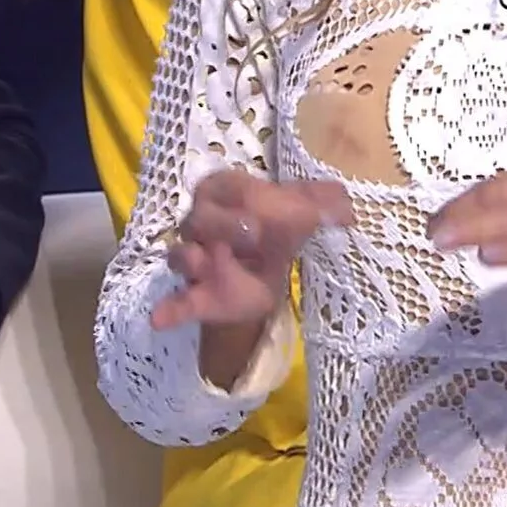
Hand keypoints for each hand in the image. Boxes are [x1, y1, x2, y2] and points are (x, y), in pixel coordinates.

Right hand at [152, 169, 353, 330]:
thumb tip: (347, 211)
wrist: (271, 268)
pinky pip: (179, 300)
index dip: (244, 199)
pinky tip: (159, 318)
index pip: (227, 188)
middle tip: (253, 236)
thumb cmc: (282, 227)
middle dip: (222, 225)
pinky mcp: (200, 294)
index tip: (264, 215)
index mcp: (228, 192)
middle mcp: (204, 221)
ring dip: (192, 260)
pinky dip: (169, 308)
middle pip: (199, 218)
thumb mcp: (306, 211)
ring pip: (182, 254)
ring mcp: (199, 258)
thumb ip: (326, 204)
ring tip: (206, 267)